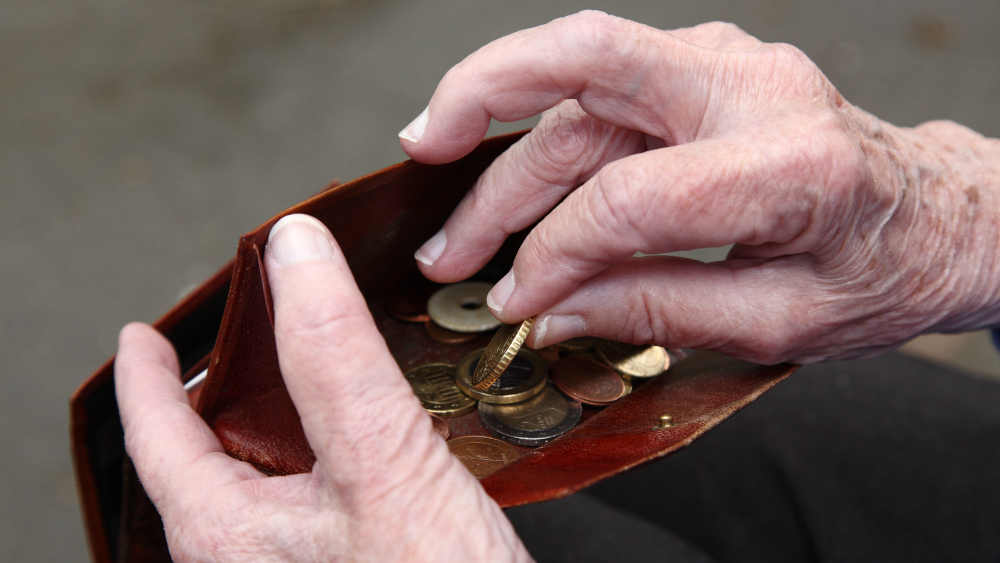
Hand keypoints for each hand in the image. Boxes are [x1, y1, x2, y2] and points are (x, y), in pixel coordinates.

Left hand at [115, 215, 530, 561]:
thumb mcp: (381, 463)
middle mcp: (251, 558)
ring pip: (266, 479)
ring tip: (310, 380)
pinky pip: (313, 502)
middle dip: (219, 392)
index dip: (148, 376)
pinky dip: (325, 453)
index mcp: (227, 534)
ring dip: (281, 420)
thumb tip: (295, 252)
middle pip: (207, 457)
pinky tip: (367, 444)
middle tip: (241, 344)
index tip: (142, 338)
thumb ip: (335, 356)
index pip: (158, 437)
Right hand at [400, 11, 999, 362]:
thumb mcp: (779, 323)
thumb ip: (657, 311)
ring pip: (577, 86)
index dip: (554, 254)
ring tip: (454, 230)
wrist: (935, 215)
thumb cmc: (877, 271)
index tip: (515, 305)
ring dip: (502, 153)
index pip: (630, 195)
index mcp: (791, 164)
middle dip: (480, 108)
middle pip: (583, 57)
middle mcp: (751, 86)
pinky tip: (503, 181)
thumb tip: (549, 311)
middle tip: (425, 187)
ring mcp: (723, 63)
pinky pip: (600, 92)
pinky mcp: (701, 68)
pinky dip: (541, 135)